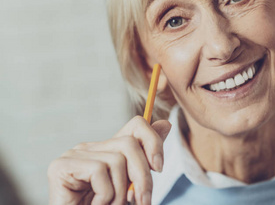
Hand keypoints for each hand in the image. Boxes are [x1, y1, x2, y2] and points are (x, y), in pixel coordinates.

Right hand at [48, 117, 171, 204]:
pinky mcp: (61, 166)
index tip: (158, 168)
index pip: (136, 125)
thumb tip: (166, 124)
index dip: (153, 140)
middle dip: (143, 176)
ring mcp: (74, 154)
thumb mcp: (131, 185)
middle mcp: (90, 147)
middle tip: (143, 202)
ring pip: (117, 160)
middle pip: (130, 143)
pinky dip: (104, 196)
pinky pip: (98, 171)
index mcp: (107, 149)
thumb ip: (145, 159)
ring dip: (121, 193)